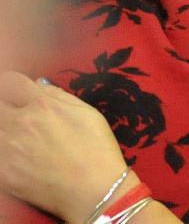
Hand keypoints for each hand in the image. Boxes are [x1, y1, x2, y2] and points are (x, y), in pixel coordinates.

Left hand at [0, 72, 133, 223]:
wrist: (94, 190)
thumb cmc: (96, 148)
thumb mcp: (86, 111)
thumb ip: (58, 94)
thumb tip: (38, 84)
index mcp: (42, 104)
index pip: (9, 81)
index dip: (12, 85)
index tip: (17, 93)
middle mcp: (21, 123)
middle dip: (7, 106)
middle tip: (18, 116)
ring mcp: (9, 150)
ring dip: (5, 130)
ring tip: (20, 138)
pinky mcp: (5, 174)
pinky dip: (5, 153)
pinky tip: (20, 158)